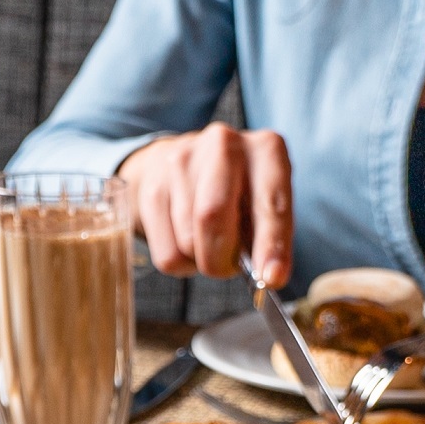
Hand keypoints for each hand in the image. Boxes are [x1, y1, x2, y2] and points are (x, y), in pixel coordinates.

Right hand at [119, 123, 293, 285]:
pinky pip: (167, 253)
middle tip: (226, 268)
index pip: (270, 203)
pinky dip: (181, 263)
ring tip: (207, 241)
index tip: (271, 278)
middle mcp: (224, 145)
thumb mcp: (264, 206)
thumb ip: (270, 239)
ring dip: (201, 259)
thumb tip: (268, 277)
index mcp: (266, 150)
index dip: (271, 245)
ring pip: (187, 241)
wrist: (182, 167)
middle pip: (213, 217)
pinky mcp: (153, 186)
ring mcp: (182, 161)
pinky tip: (185, 240)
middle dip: (221, 260)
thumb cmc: (236, 195)